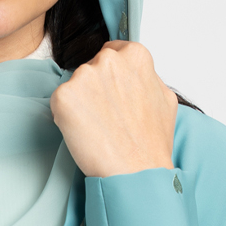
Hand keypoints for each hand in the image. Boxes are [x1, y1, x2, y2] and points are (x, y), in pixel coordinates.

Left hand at [49, 41, 177, 177]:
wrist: (135, 173)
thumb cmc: (151, 143)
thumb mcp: (165, 99)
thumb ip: (148, 77)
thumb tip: (135, 73)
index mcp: (135, 55)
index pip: (112, 52)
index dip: (111, 76)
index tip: (112, 94)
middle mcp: (108, 60)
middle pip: (92, 67)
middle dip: (96, 88)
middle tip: (107, 117)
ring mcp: (84, 76)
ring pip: (76, 86)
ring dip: (81, 103)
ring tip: (98, 128)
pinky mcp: (63, 97)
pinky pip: (60, 103)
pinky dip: (67, 118)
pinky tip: (84, 133)